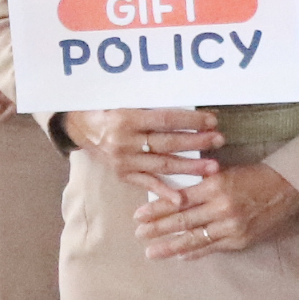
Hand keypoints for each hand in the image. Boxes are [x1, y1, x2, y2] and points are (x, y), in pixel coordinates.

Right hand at [63, 107, 220, 195]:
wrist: (79, 127)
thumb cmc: (106, 108)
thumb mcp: (125, 100)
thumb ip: (151, 106)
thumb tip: (186, 108)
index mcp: (127, 118)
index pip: (166, 120)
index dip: (191, 121)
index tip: (212, 120)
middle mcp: (125, 141)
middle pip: (168, 143)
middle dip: (197, 142)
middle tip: (219, 141)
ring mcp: (124, 160)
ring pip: (163, 165)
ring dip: (190, 167)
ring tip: (213, 167)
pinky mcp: (123, 174)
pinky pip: (147, 183)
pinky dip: (164, 192)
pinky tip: (181, 199)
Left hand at [135, 162, 298, 260]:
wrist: (287, 188)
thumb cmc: (254, 176)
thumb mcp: (225, 173)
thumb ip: (201, 185)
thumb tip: (173, 197)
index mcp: (215, 186)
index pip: (178, 200)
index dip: (156, 209)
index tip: (138, 215)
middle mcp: (222, 208)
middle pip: (182, 221)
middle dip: (157, 229)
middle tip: (138, 235)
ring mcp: (231, 227)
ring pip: (194, 239)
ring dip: (170, 246)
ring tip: (152, 252)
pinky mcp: (240, 240)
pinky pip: (212, 248)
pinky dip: (195, 252)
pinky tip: (180, 256)